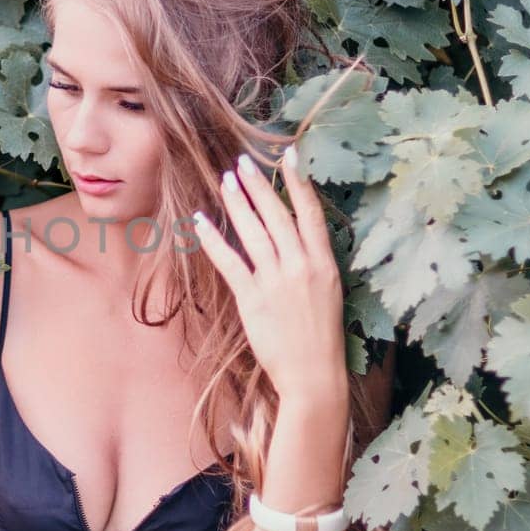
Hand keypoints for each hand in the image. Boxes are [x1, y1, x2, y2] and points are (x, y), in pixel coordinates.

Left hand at [190, 147, 346, 406]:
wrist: (313, 375)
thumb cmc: (321, 338)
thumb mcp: (328, 294)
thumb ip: (313, 265)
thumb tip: (295, 239)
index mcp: (324, 265)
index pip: (310, 214)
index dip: (299, 182)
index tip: (289, 155)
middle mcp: (302, 267)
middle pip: (277, 216)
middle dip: (259, 186)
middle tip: (242, 162)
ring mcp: (277, 282)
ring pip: (253, 232)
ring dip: (238, 203)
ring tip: (225, 181)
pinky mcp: (253, 299)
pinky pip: (230, 261)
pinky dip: (213, 239)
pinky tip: (201, 221)